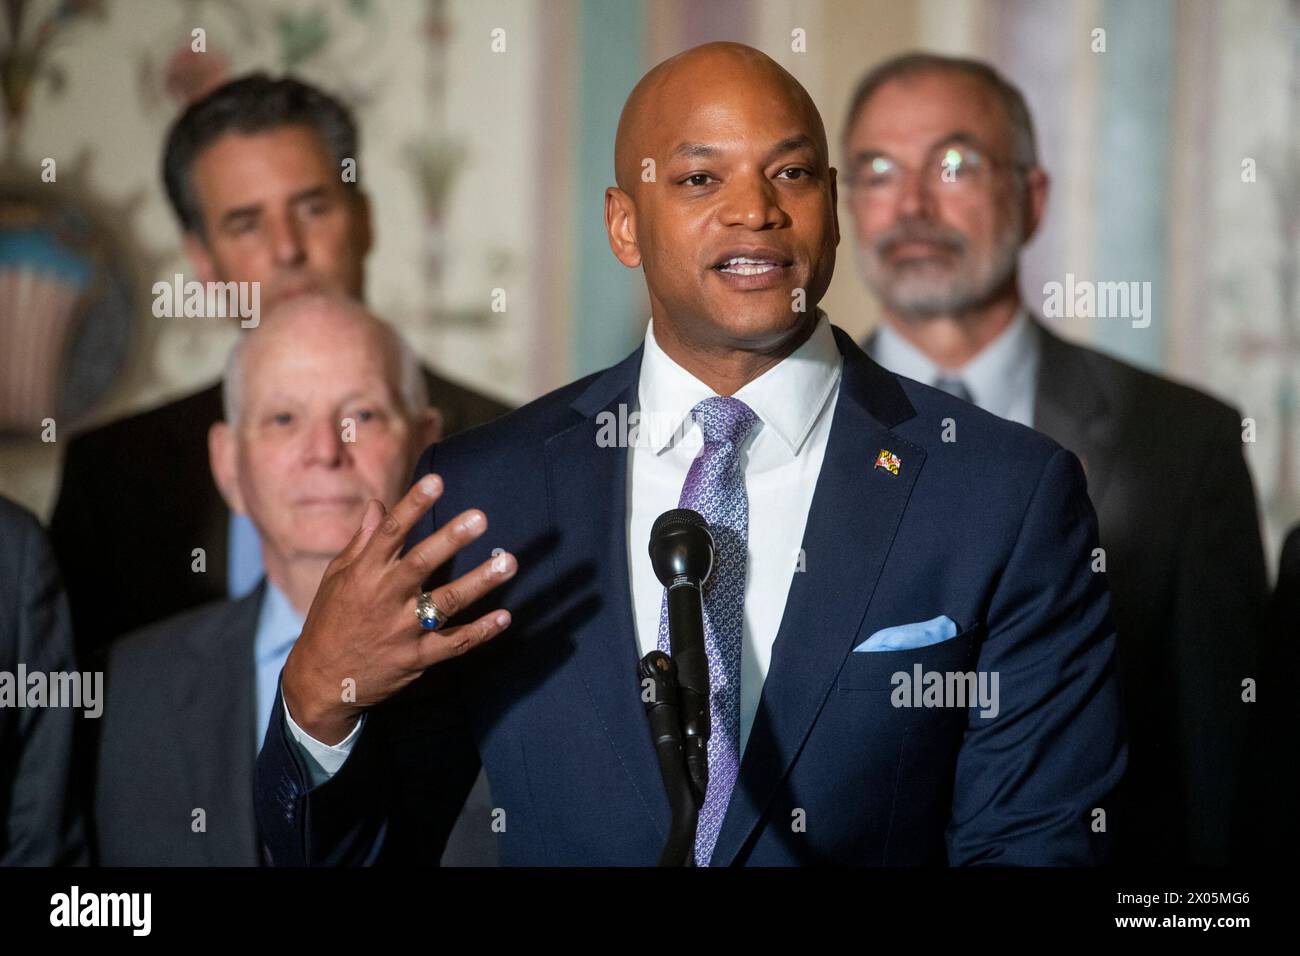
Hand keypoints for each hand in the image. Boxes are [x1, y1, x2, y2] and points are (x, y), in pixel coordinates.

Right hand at [281, 473, 515, 743]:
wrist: (320, 682)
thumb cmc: (330, 620)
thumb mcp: (337, 578)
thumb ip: (362, 541)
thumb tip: (377, 504)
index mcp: (363, 573)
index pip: (390, 533)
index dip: (412, 505)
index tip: (437, 481)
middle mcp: (383, 598)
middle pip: (421, 564)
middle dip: (451, 539)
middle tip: (480, 518)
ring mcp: (401, 630)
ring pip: (445, 603)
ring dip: (479, 582)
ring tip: (509, 562)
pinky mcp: (415, 659)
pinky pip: (453, 644)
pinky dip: (480, 631)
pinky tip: (504, 617)